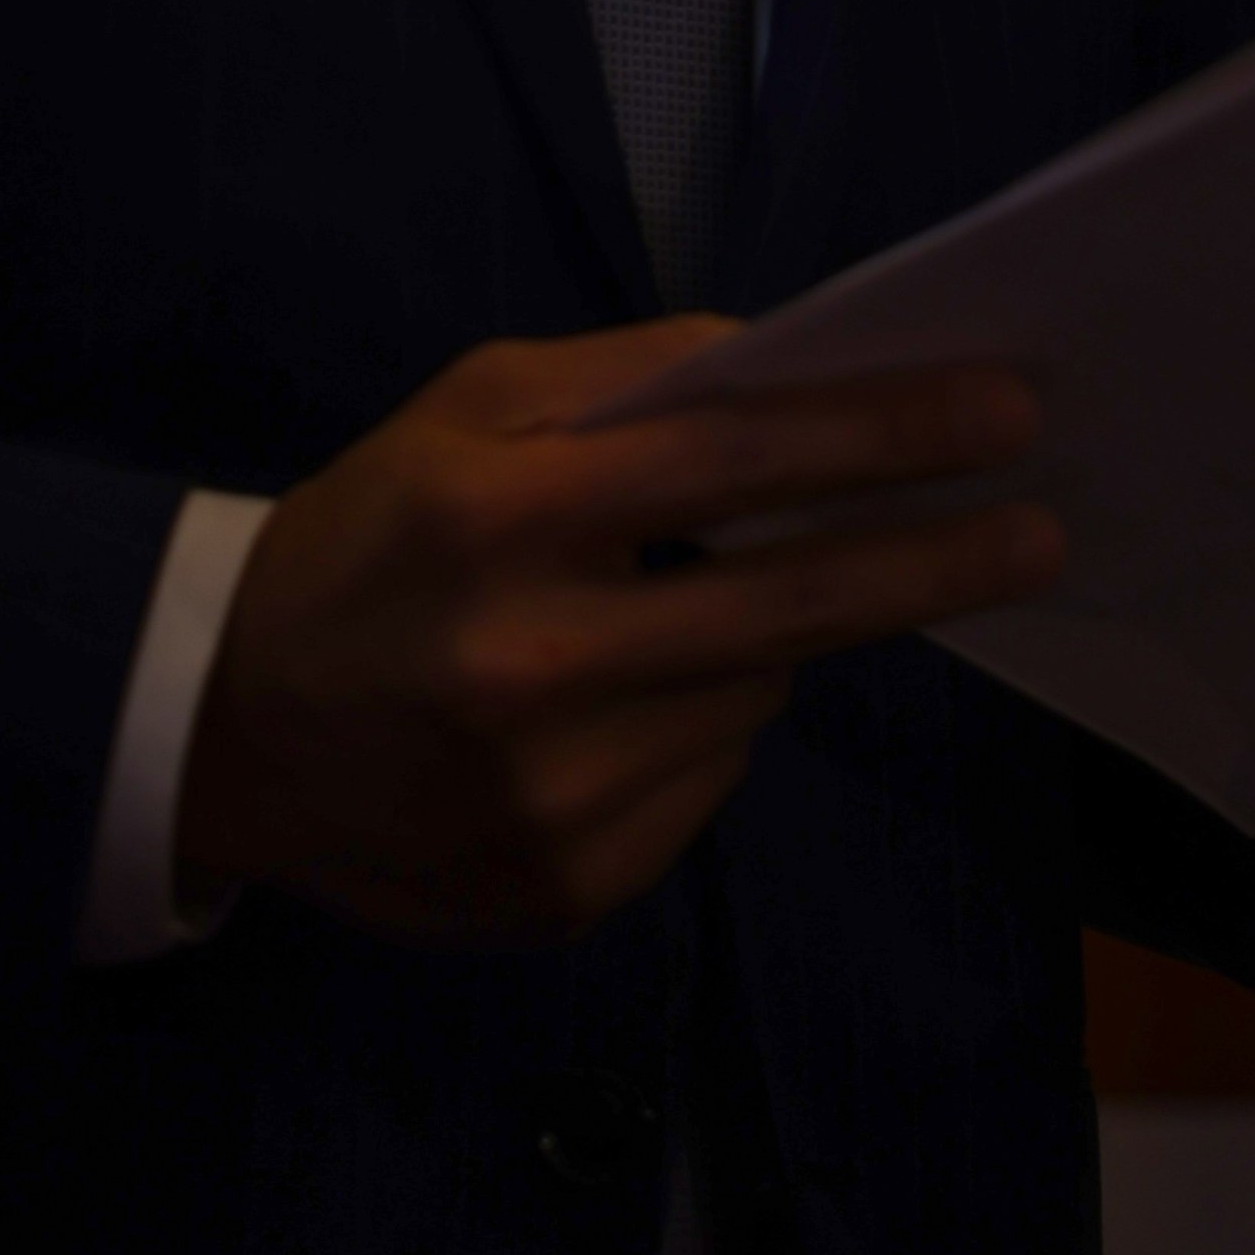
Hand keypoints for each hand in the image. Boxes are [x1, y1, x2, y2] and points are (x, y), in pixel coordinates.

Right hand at [181, 319, 1057, 941]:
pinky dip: (693, 739)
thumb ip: (628, 381)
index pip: (731, 461)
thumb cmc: (371, 534)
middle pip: (786, 606)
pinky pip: (703, 793)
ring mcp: (547, 793)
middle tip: (1037, 531)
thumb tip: (797, 368)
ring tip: (657, 627)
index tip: (1003, 415)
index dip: (880, 436)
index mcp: (495, 513)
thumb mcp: (466, 409)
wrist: (218, 727)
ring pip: (751, 703)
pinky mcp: (561, 885)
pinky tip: (608, 717)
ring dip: (756, 651)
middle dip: (931, 560)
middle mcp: (526, 662)